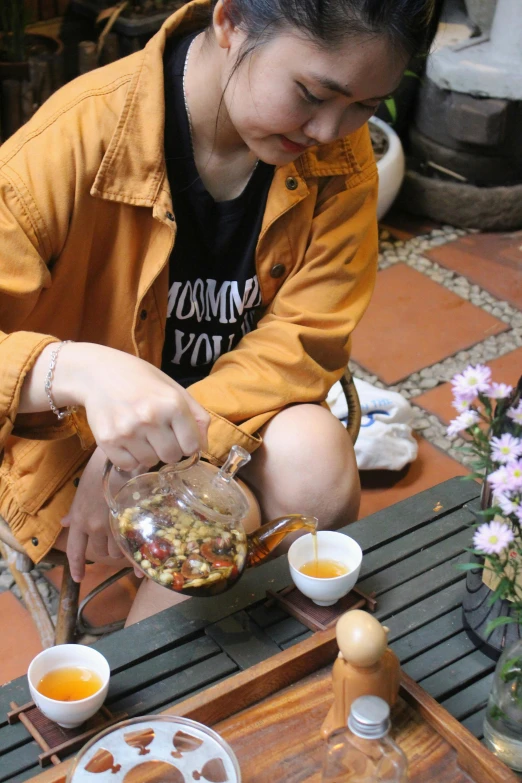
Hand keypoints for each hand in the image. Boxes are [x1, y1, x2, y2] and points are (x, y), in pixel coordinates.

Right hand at [56, 343, 209, 471]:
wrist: (98, 373)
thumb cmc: (141, 380)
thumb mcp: (174, 390)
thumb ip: (197, 417)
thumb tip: (204, 447)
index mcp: (173, 404)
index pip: (191, 446)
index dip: (187, 444)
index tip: (178, 436)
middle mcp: (150, 418)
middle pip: (171, 457)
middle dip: (168, 450)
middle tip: (158, 435)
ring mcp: (127, 431)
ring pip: (149, 462)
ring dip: (148, 453)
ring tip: (140, 434)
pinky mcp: (107, 441)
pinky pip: (128, 465)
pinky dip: (130, 458)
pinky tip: (127, 441)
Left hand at [61, 446, 142, 581]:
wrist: (121, 459)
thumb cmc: (100, 471)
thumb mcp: (82, 491)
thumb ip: (75, 512)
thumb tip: (65, 523)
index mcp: (79, 520)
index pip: (74, 550)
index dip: (76, 566)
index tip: (78, 578)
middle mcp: (94, 527)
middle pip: (100, 551)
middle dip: (107, 549)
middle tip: (114, 538)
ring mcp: (113, 525)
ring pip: (118, 549)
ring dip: (123, 546)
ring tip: (130, 535)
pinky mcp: (131, 522)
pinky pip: (133, 546)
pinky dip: (137, 555)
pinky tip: (143, 564)